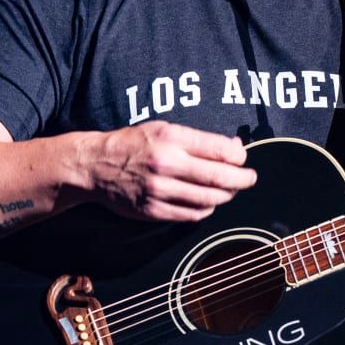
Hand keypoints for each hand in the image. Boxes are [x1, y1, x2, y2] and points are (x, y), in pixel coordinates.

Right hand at [84, 121, 256, 222]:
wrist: (94, 166)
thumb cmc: (132, 144)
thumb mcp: (163, 129)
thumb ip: (199, 139)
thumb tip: (235, 147)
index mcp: (171, 139)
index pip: (220, 150)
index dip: (239, 156)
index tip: (243, 158)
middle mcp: (166, 164)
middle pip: (219, 177)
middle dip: (242, 179)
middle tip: (250, 179)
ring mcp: (160, 190)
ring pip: (209, 199)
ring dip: (227, 196)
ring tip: (231, 191)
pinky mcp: (153, 210)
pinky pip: (192, 214)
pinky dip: (206, 209)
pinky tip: (209, 202)